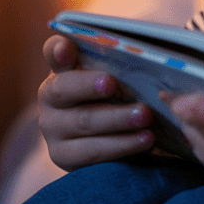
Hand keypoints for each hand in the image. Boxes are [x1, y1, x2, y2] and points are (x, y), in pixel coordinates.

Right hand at [37, 34, 154, 169]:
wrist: (108, 135)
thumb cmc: (117, 93)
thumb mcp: (117, 74)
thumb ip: (122, 60)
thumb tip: (154, 47)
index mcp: (63, 68)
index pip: (54, 51)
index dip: (58, 49)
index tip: (66, 49)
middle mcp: (50, 95)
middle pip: (65, 89)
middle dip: (92, 86)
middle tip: (113, 84)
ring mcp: (52, 127)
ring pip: (83, 122)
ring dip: (116, 119)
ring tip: (145, 116)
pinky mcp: (62, 155)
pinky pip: (91, 152)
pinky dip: (121, 146)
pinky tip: (145, 140)